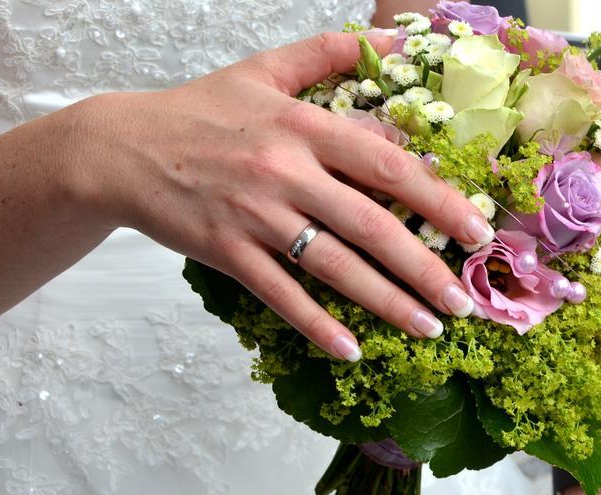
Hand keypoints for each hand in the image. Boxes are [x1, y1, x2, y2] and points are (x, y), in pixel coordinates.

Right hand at [0, 33, 491, 359]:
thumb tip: (400, 38)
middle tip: (463, 302)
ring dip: (387, 304)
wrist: (121, 147)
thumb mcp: (267, 68)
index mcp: (304, 125)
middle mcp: (286, 172)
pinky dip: (317, 326)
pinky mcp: (227, 252)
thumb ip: (333, 52)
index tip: (478, 231)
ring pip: (334, 268)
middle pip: (370, 227)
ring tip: (429, 328)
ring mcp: (255, 217)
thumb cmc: (203, 109)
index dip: (439, 200)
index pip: (388, 167)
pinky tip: (352, 350)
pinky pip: (280, 296)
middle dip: (424, 269)